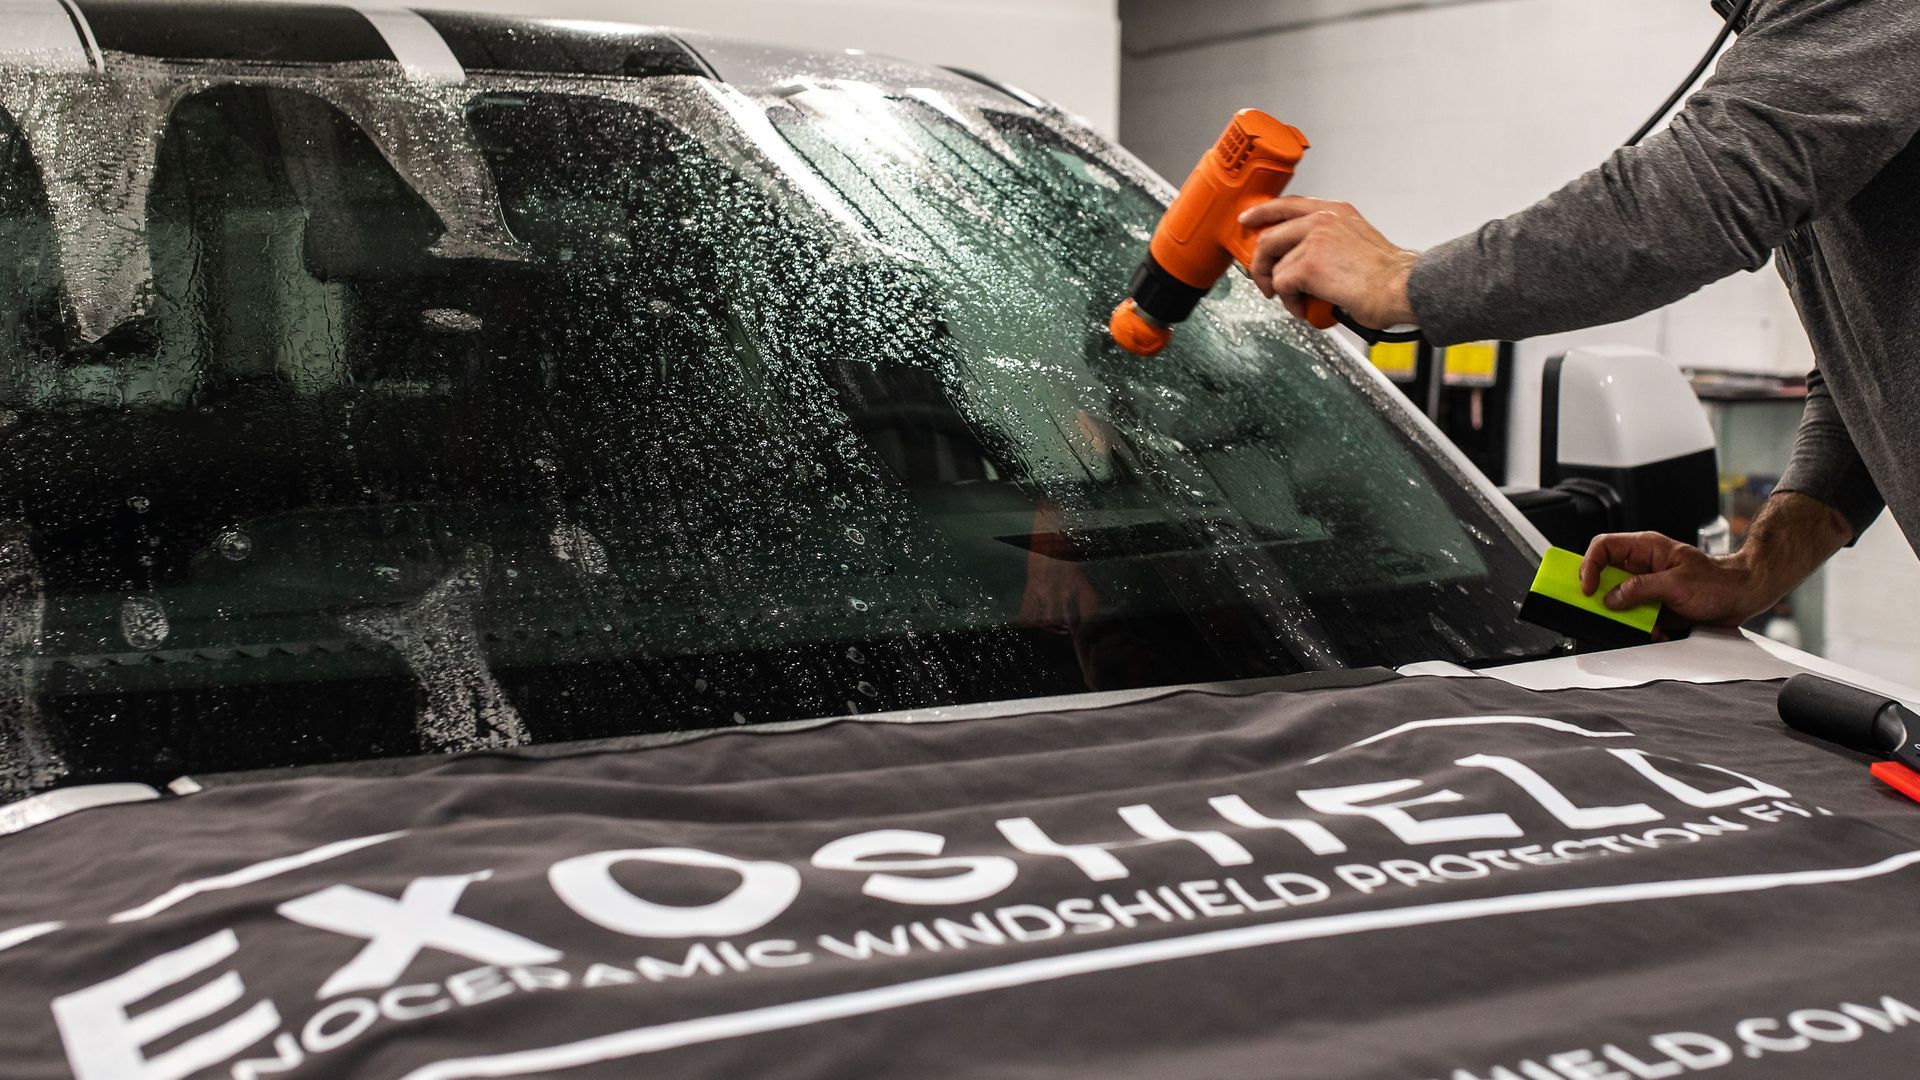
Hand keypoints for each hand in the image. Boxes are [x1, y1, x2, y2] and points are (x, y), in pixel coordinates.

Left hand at [1239, 196, 1418, 329]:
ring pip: (1276, 267)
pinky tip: (1305, 307)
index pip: (1288, 205)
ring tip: (1300, 302)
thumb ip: (1329, 240)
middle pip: (1270, 237)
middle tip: (1265, 283)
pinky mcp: (1308, 264)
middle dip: (1260, 265)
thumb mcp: (1357, 240)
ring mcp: (1313, 240)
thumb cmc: (1386, 274)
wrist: (1400, 287)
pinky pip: (1282, 285)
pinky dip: (1290, 302)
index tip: (1247, 220)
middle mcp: (1323, 220)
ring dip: (1283, 291)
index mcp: (1335, 212)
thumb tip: (1303, 257)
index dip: (1262, 213)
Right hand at [1578, 532, 1776, 629]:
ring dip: (1625, 617)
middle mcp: (1642, 566)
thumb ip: (1641, 589)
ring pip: (1617, 600)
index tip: (1588, 588)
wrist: (1744, 597)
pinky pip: (1634, 617)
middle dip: (1603, 596)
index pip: (1603, 547)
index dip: (1589, 566)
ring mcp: (1647, 586)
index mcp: (1646, 549)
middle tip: (1601, 609)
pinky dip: (1641, 628)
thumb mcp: (1677, 584)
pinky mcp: (1654, 605)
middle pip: (1604, 575)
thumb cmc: (1719, 581)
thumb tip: (1611, 598)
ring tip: (1641, 624)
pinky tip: (1657, 631)